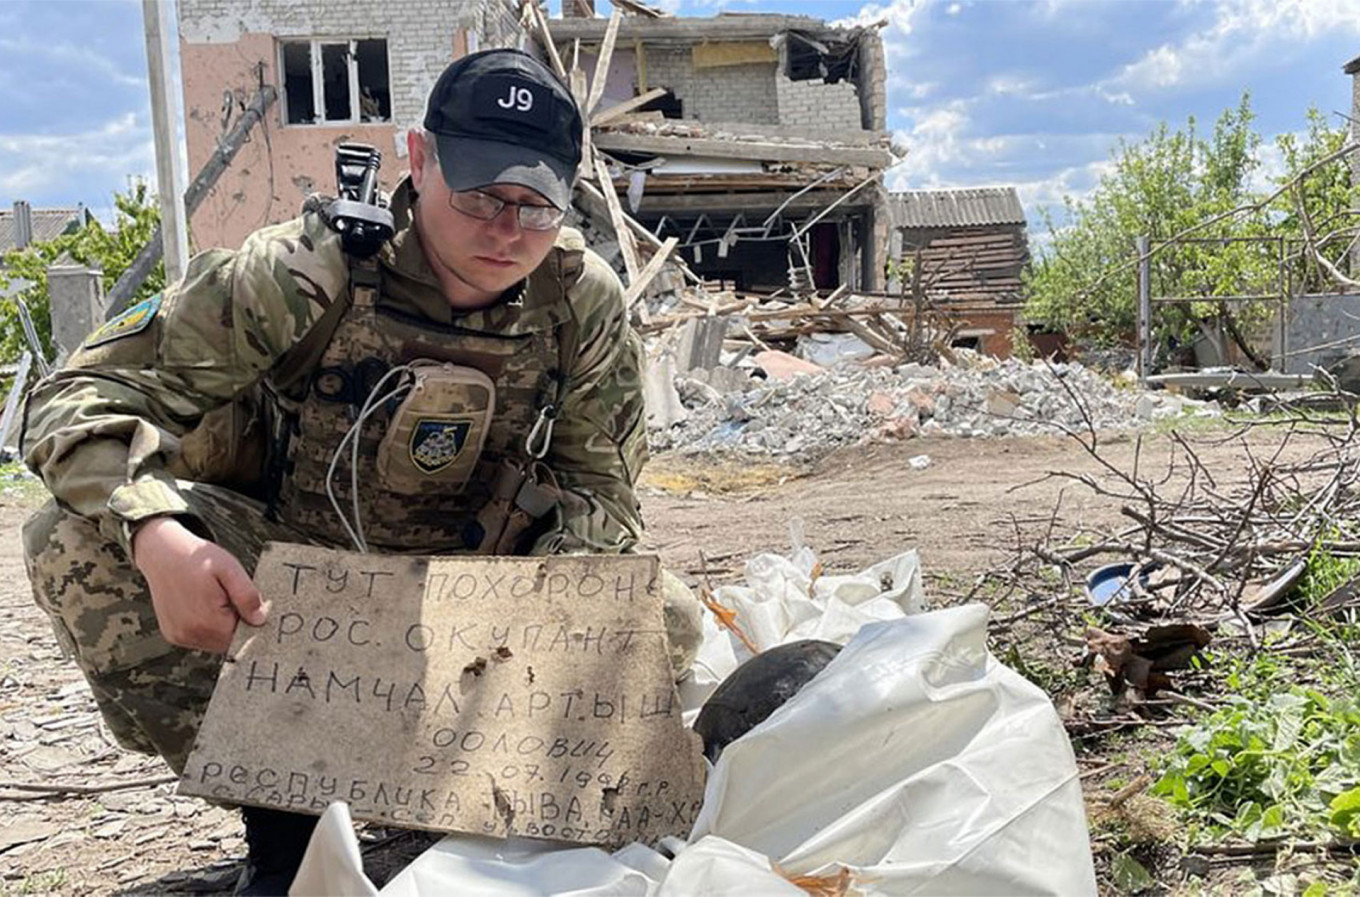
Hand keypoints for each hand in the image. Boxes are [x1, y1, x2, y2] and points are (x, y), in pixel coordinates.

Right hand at [132, 517, 267, 653]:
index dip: (249, 621)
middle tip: (228, 596)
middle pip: (228, 642)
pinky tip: (203, 604)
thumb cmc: (195, 558)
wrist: (163, 552)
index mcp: (205, 621)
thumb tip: (259, 619)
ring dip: (221, 625)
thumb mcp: (230, 569)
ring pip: (214, 641)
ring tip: (214, 598)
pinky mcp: (173, 634)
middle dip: (235, 622)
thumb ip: (247, 596)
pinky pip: (200, 638)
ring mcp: (178, 636)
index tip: (247, 604)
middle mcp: (188, 634)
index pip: (242, 637)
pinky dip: (207, 625)